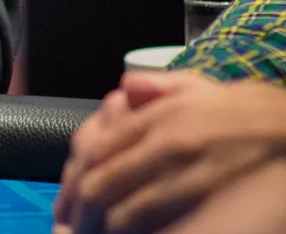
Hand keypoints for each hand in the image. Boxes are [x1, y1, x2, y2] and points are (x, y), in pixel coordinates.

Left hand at [53, 73, 285, 233]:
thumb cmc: (240, 112)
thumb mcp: (196, 88)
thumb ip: (157, 87)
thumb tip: (125, 88)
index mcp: (155, 118)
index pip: (95, 151)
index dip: (74, 181)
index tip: (65, 204)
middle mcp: (163, 144)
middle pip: (102, 183)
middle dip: (80, 212)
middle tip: (70, 229)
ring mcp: (184, 172)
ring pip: (126, 209)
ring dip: (103, 228)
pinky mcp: (204, 194)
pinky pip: (161, 223)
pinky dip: (139, 233)